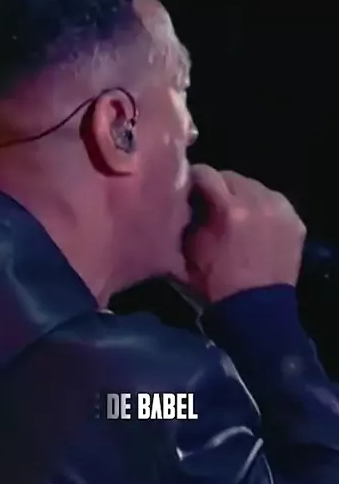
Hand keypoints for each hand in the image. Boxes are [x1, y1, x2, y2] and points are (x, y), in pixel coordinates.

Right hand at [182, 165, 305, 303]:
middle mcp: (259, 202)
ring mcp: (281, 211)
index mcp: (230, 209)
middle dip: (219, 186)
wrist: (256, 311)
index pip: (206, 173)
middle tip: (211, 201)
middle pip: (233, 176)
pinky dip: (263, 207)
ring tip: (235, 211)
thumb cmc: (217, 283)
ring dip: (242, 195)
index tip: (188, 186)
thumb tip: (188, 200)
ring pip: (255, 186)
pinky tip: (255, 221)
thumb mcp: (192, 249)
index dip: (193, 178)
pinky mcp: (295, 222)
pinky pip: (274, 202)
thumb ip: (191, 218)